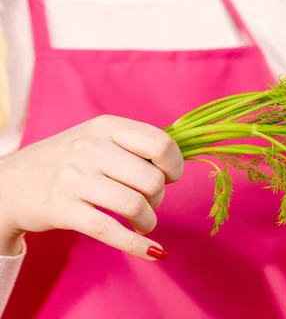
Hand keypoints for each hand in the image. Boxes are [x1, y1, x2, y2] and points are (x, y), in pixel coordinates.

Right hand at [0, 115, 183, 258]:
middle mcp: (90, 148)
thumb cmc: (68, 162)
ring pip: (135, 206)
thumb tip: (177, 165)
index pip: (160, 144)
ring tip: (142, 222)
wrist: (9, 184)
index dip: (174, 166)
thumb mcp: (98, 139)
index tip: (169, 177)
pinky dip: (137, 245)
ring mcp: (74, 179)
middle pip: (152, 181)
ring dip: (148, 221)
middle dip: (159, 199)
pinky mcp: (63, 209)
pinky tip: (152, 251)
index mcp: (106, 127)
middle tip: (148, 202)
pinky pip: (111, 231)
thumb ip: (135, 146)